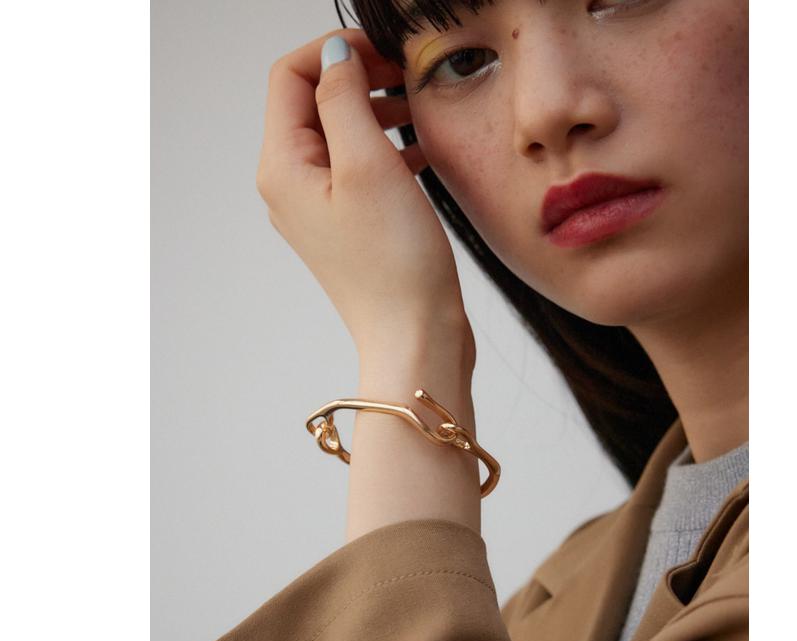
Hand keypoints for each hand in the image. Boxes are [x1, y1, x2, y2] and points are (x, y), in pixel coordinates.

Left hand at [255, 28, 472, 356]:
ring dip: (374, 114)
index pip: (289, 77)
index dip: (333, 52)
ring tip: (417, 115)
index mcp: (283, 168)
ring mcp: (318, 210)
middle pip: (311, 105)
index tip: (382, 54)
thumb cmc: (395, 266)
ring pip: (339, 137)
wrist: (414, 337)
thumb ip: (344, 99)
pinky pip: (357, 171)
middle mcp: (291, 188)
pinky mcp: (347, 228)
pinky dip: (384, 150)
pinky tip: (419, 153)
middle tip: (405, 80)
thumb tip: (334, 55)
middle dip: (357, 81)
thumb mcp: (368, 165)